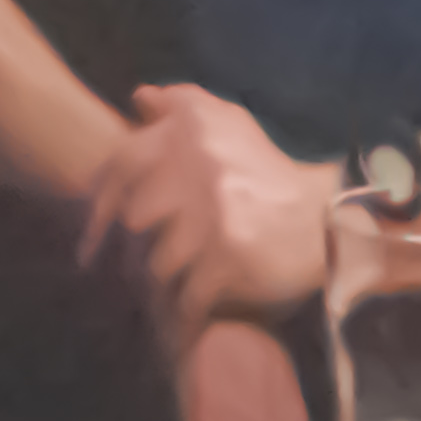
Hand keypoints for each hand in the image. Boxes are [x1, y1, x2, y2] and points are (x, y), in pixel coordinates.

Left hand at [78, 84, 337, 336]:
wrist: (327, 223)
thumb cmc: (271, 176)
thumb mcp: (232, 126)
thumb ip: (185, 106)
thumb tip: (140, 96)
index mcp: (196, 131)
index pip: (121, 162)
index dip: (100, 199)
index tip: (93, 230)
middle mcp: (202, 166)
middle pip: (135, 220)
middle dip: (132, 251)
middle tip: (129, 273)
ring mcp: (214, 214)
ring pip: (156, 263)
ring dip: (160, 288)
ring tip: (164, 301)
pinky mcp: (227, 258)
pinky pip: (186, 297)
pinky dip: (184, 317)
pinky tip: (185, 324)